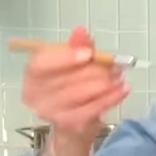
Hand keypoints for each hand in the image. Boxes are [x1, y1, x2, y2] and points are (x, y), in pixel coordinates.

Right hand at [21, 26, 128, 141]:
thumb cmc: (71, 88)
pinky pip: (92, 109)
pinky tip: (123, 90)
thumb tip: (81, 31)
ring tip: (119, 76)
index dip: (65, 57)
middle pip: (64, 79)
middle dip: (94, 70)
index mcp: (32, 74)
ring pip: (79, 94)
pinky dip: (110, 98)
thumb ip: (76, 47)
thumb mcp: (73, 64)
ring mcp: (50, 111)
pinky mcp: (68, 124)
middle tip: (115, 65)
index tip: (89, 53)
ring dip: (104, 84)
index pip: (41, 64)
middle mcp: (34, 94)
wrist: (72, 124)